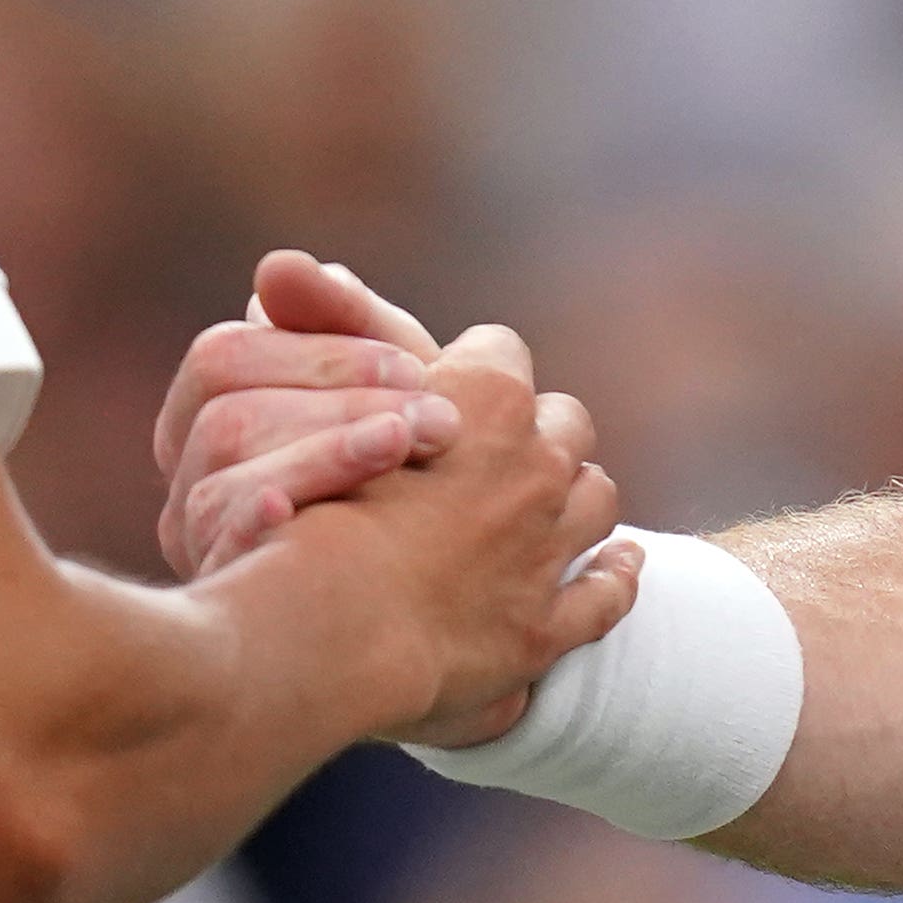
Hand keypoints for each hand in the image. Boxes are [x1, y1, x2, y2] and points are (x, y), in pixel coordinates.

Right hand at [155, 249, 465, 578]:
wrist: (436, 589)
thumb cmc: (407, 463)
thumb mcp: (387, 385)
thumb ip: (343, 321)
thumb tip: (276, 267)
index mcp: (209, 413)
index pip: (225, 359)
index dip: (321, 354)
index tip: (415, 368)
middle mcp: (187, 479)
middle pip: (225, 420)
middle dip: (338, 410)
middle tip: (443, 422)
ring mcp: (197, 545)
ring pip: (219, 488)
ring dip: (326, 459)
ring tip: (410, 449)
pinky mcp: (225, 605)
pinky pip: (226, 562)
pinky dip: (264, 529)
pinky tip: (309, 515)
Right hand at [245, 324, 634, 745]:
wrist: (328, 629)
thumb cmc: (313, 509)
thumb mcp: (318, 398)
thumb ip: (322, 328)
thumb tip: (280, 273)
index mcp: (489, 399)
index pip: (501, 349)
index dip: (475, 367)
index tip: (447, 388)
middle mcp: (537, 466)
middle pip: (566, 421)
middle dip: (539, 431)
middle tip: (502, 453)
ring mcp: (549, 548)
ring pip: (596, 498)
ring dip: (577, 496)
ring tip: (554, 505)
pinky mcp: (546, 626)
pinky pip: (606, 594)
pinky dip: (617, 576)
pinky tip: (622, 564)